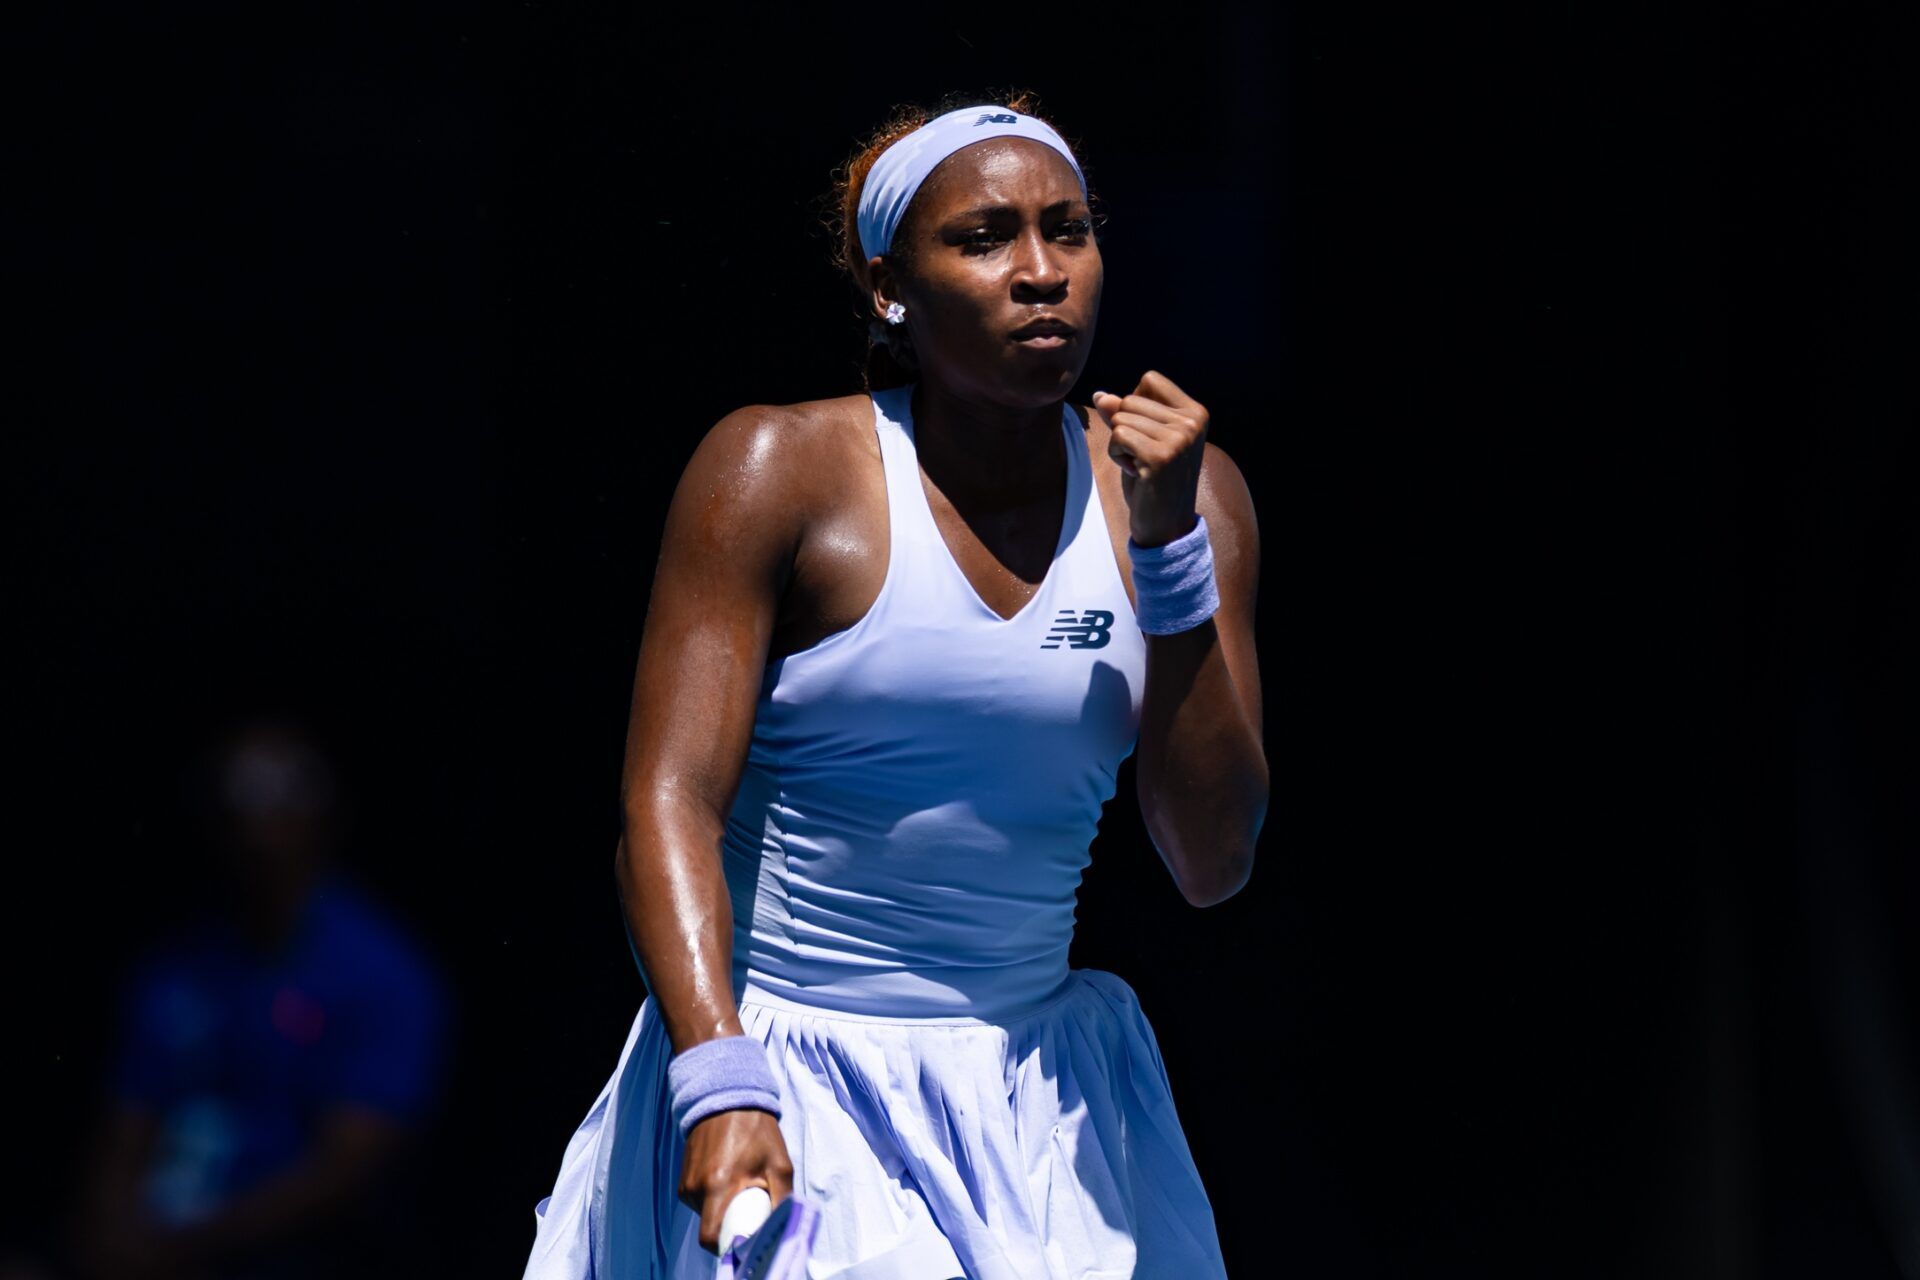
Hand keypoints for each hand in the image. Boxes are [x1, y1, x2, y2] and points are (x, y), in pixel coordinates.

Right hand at [678, 1108, 794, 1255]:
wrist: (727, 1098)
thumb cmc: (756, 1130)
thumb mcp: (779, 1164)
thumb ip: (783, 1199)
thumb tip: (784, 1228)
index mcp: (717, 1186)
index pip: (710, 1237)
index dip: (727, 1246)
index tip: (745, 1237)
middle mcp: (695, 1188)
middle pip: (710, 1227)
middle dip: (730, 1226)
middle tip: (751, 1209)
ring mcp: (686, 1182)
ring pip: (705, 1214)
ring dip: (722, 1209)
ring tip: (740, 1186)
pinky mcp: (683, 1177)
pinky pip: (699, 1201)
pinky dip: (713, 1198)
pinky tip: (728, 1179)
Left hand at [1091, 371, 1209, 546]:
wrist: (1167, 524)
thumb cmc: (1153, 479)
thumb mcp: (1142, 440)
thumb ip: (1124, 415)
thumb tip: (1100, 394)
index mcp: (1195, 412)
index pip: (1149, 380)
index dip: (1135, 405)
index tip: (1149, 435)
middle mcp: (1192, 422)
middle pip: (1129, 400)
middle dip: (1124, 428)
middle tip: (1144, 456)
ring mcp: (1179, 439)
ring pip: (1120, 418)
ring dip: (1120, 445)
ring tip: (1140, 465)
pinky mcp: (1160, 456)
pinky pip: (1118, 435)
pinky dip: (1117, 455)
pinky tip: (1136, 472)